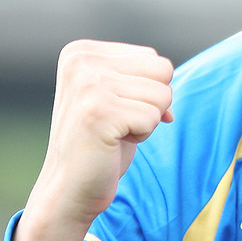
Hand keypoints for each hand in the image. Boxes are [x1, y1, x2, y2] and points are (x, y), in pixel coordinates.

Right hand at [11, 40, 173, 240]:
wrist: (68, 189)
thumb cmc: (100, 143)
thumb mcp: (120, 97)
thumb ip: (146, 79)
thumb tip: (173, 92)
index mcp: (82, 52)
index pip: (154, 59)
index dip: (146, 91)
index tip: (114, 110)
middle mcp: (82, 62)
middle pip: (163, 70)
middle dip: (152, 103)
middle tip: (118, 123)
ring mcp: (88, 85)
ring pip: (163, 95)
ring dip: (147, 121)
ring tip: (114, 133)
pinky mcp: (99, 112)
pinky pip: (153, 118)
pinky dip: (142, 136)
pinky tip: (112, 143)